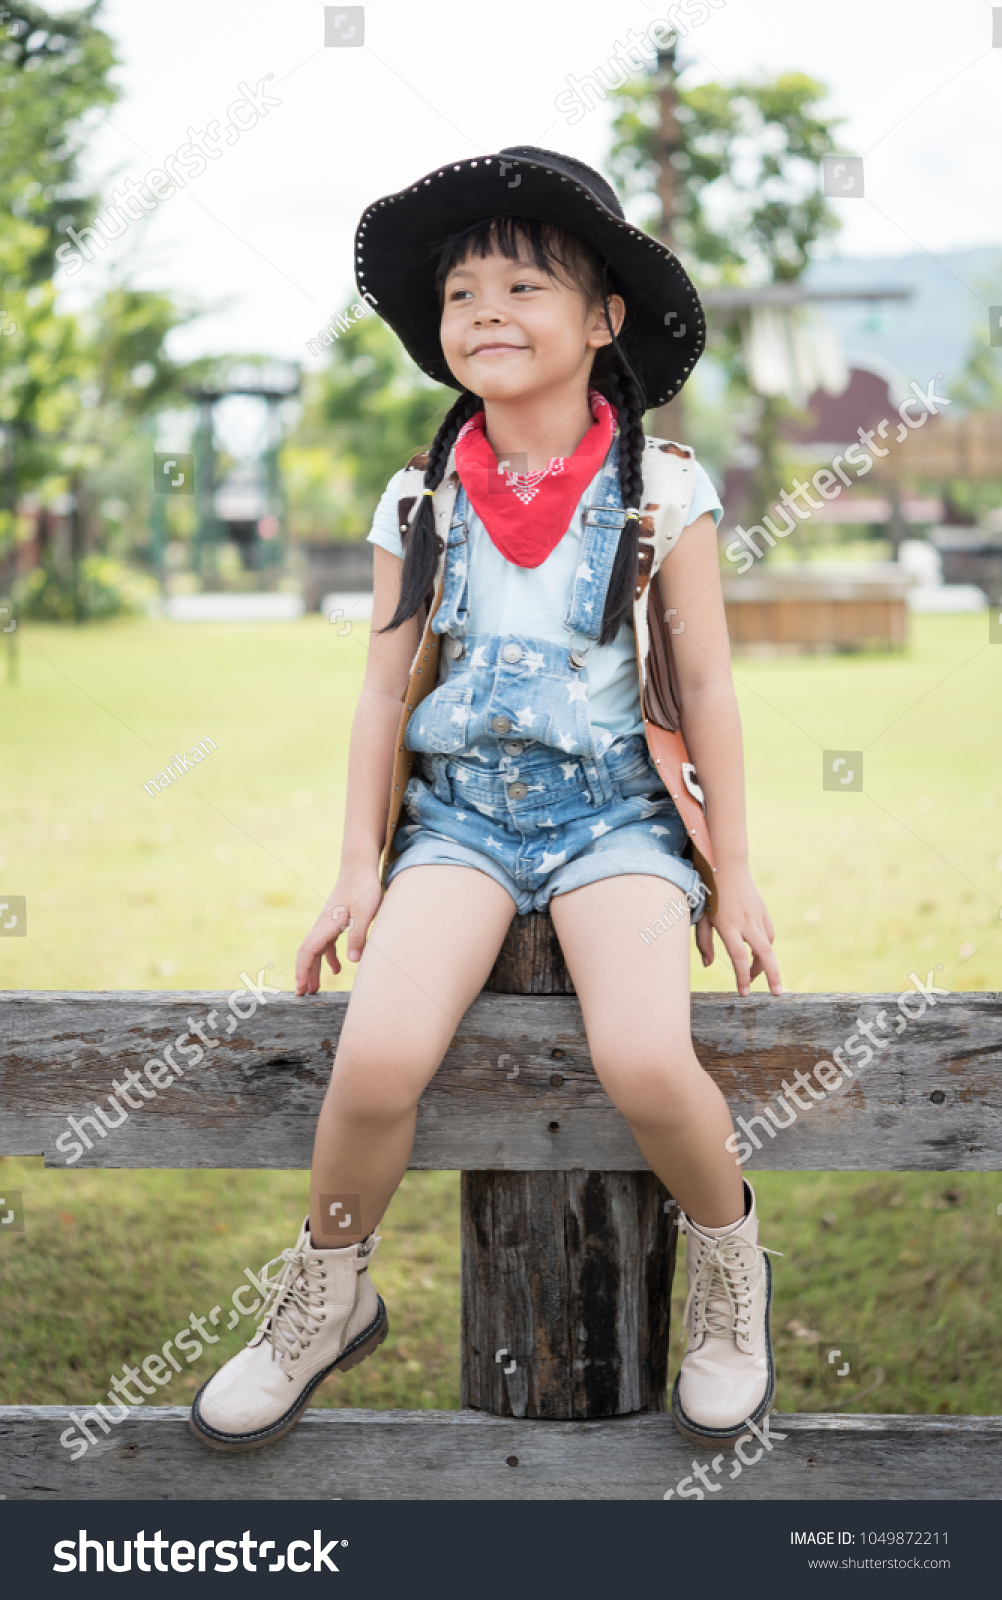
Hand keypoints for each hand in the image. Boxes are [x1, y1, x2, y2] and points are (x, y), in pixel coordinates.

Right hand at [295, 869, 382, 994]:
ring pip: (315, 949)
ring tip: (315, 989)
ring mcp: (327, 922)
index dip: (302, 971)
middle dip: (303, 974)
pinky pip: (325, 943)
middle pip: (308, 953)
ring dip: (314, 969)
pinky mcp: (334, 920)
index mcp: (327, 924)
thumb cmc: (364, 887)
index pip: (309, 952)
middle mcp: (322, 924)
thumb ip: (359, 935)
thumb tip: (352, 961)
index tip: (300, 989)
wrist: (359, 866)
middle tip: (302, 995)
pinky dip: (327, 958)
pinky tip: (337, 969)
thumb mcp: (366, 913)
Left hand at [694, 865, 781, 997]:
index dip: (742, 976)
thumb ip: (704, 942)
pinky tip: (758, 952)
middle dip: (772, 975)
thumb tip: (709, 965)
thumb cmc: (709, 893)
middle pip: (765, 953)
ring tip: (755, 975)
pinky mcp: (763, 911)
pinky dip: (766, 947)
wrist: (726, 865)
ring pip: (768, 945)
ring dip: (765, 963)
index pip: (739, 957)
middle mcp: (746, 922)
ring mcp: (757, 916)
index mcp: (728, 925)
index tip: (744, 992)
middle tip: (776, 993)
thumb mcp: (701, 917)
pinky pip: (769, 934)